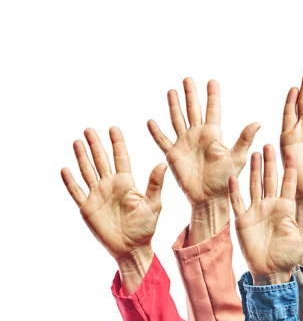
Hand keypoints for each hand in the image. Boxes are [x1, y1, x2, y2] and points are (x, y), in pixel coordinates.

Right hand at [61, 127, 166, 292]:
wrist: (132, 248)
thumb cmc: (146, 227)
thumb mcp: (153, 204)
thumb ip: (155, 184)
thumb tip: (162, 164)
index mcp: (127, 182)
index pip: (121, 158)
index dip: (117, 143)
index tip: (114, 128)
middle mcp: (111, 185)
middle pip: (101, 160)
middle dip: (95, 145)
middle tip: (89, 129)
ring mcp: (98, 195)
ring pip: (88, 171)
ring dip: (82, 157)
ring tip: (77, 141)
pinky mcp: (87, 208)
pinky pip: (77, 192)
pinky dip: (71, 181)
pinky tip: (65, 169)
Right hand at [148, 78, 259, 242]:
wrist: (210, 198)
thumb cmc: (226, 180)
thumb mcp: (237, 158)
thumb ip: (244, 140)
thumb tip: (257, 123)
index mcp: (214, 135)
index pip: (213, 110)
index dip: (212, 96)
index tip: (212, 81)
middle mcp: (198, 136)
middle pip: (193, 110)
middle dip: (190, 95)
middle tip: (188, 78)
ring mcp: (185, 144)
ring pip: (178, 120)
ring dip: (174, 106)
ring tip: (171, 91)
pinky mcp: (173, 156)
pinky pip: (163, 141)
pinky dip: (156, 132)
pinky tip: (150, 121)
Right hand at [229, 145, 302, 284]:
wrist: (271, 271)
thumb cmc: (290, 256)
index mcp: (286, 207)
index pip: (288, 183)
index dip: (289, 169)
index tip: (291, 152)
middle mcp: (271, 205)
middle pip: (270, 179)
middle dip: (270, 162)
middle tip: (268, 145)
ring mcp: (256, 211)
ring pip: (254, 185)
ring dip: (253, 170)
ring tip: (253, 153)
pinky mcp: (243, 220)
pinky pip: (238, 202)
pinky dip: (235, 191)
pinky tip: (233, 178)